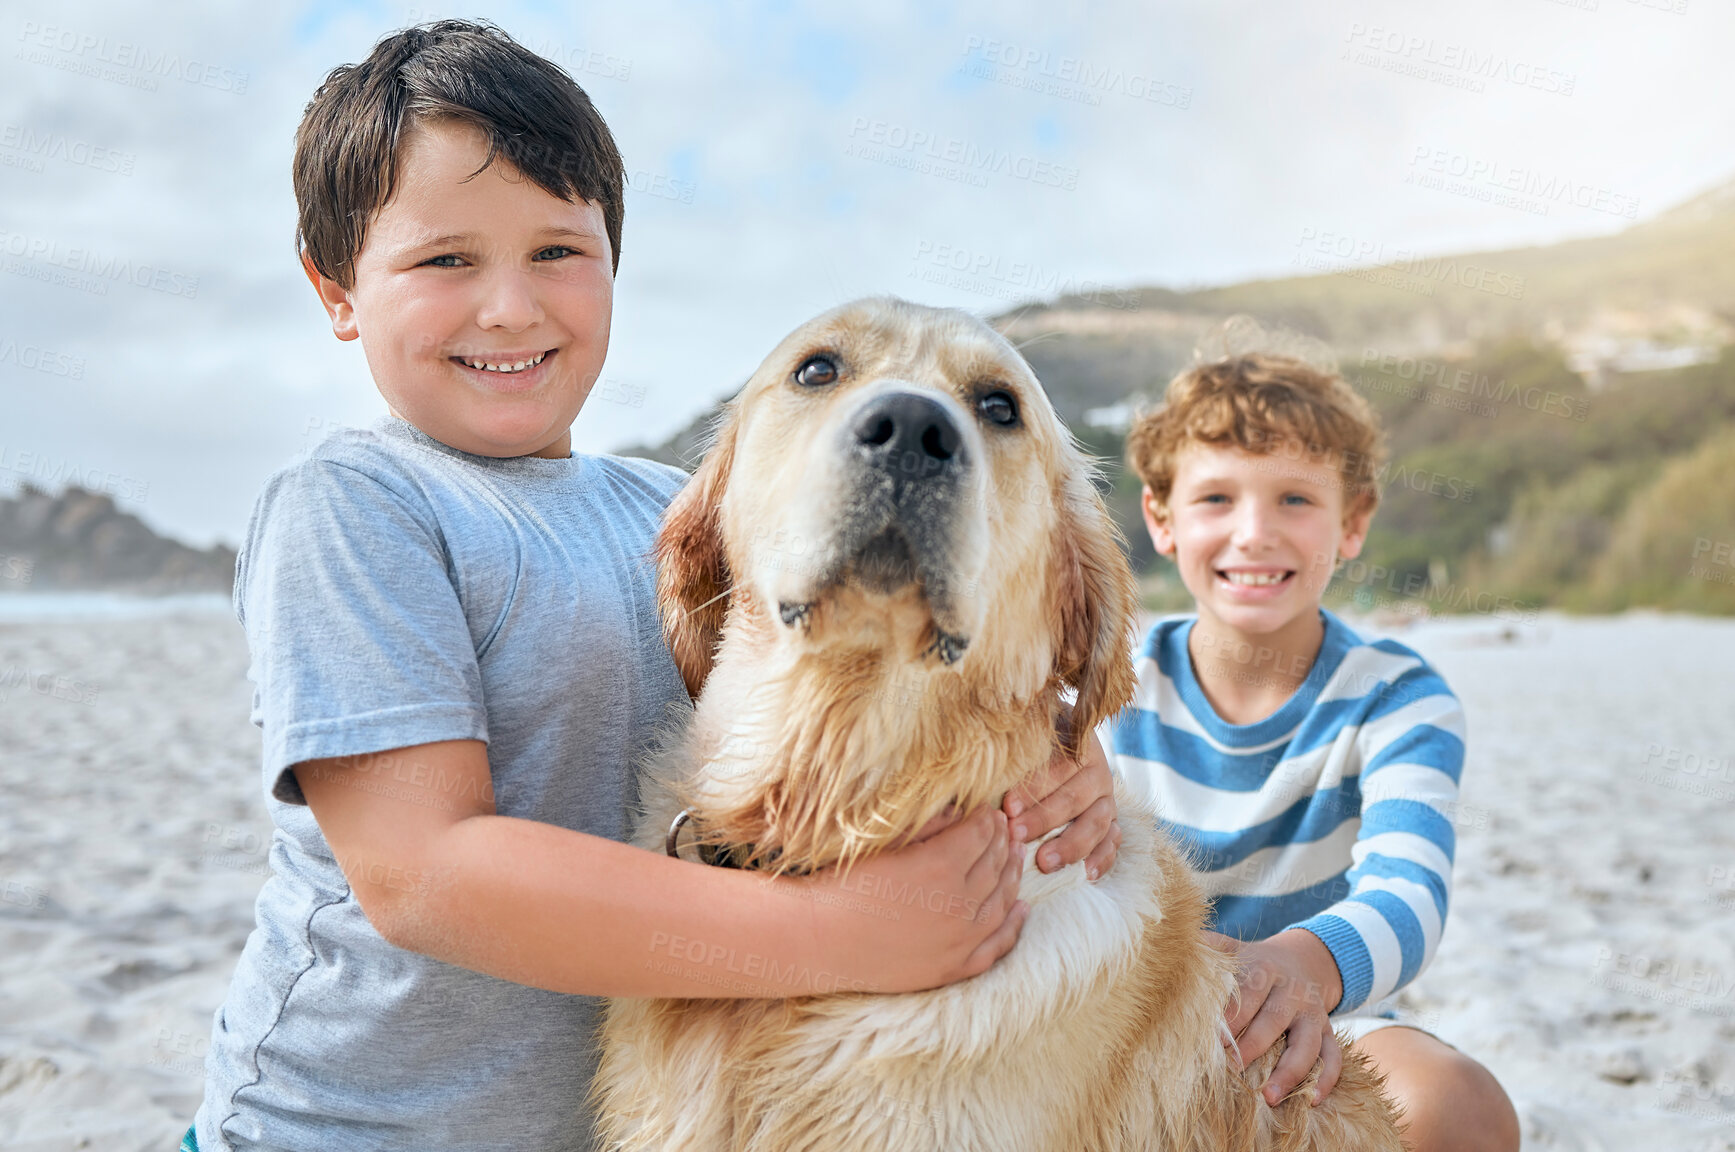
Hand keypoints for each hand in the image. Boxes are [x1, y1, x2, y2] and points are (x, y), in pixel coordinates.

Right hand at [798, 805, 1028, 992]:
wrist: (818, 939)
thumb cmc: (844, 883)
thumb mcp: (887, 842)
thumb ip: (929, 825)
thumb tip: (961, 811)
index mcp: (942, 865)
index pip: (982, 833)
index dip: (987, 818)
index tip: (986, 810)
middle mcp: (959, 903)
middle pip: (996, 863)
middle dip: (1003, 841)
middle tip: (1005, 828)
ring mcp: (960, 939)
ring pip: (1002, 901)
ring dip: (1013, 875)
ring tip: (1016, 858)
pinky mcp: (953, 967)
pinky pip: (997, 944)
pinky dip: (1013, 924)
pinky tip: (1021, 908)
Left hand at [1002, 706, 1119, 880]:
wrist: (1069, 751)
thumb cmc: (1035, 751)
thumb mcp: (1027, 745)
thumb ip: (1011, 760)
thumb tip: (980, 777)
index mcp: (1079, 749)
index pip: (1058, 767)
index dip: (1033, 788)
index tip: (1008, 807)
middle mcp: (1098, 774)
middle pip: (1075, 798)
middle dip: (1044, 820)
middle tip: (1017, 835)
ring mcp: (1107, 800)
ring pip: (1096, 824)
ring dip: (1070, 845)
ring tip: (1045, 863)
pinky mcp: (1112, 823)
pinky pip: (1112, 842)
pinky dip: (1102, 859)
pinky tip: (1086, 874)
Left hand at [1212, 929, 1344, 1105]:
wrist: (1301, 960)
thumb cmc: (1254, 963)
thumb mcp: (1233, 949)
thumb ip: (1208, 947)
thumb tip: (1171, 938)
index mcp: (1264, 969)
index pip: (1247, 992)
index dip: (1230, 1016)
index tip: (1210, 1041)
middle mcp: (1292, 991)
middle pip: (1274, 1020)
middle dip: (1252, 1046)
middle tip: (1231, 1070)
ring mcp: (1313, 1013)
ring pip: (1307, 1044)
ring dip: (1290, 1072)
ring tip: (1269, 1098)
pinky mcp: (1328, 1032)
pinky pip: (1333, 1057)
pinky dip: (1327, 1079)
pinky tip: (1312, 1102)